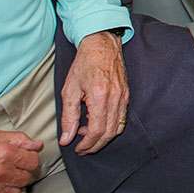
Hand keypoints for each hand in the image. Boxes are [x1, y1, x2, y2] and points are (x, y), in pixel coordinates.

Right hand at [0, 130, 42, 192]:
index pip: (33, 160)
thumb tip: (37, 144)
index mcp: (3, 153)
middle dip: (22, 172)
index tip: (23, 158)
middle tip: (12, 167)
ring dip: (13, 184)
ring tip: (2, 177)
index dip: (29, 158)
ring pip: (17, 191)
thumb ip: (17, 139)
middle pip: (27, 177)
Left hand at [59, 31, 128, 154]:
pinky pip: (122, 118)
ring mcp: (124, 96)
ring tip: (87, 134)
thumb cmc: (85, 63)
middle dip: (95, 145)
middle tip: (82, 148)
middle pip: (109, 133)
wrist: (102, 44)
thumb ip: (68, 116)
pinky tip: (97, 121)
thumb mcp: (69, 89)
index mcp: (99, 96)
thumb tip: (66, 138)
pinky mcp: (127, 95)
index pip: (97, 131)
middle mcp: (115, 98)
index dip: (87, 144)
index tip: (78, 149)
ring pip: (118, 127)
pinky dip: (111, 126)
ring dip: (103, 137)